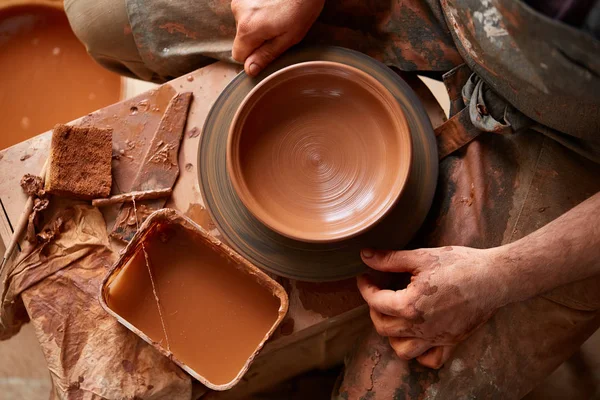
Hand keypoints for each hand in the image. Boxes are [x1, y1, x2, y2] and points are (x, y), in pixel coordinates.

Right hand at [231, 0, 323, 75]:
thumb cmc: (301, 8)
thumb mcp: (289, 38)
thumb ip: (266, 55)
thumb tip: (250, 70)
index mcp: (248, 28)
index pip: (239, 55)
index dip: (254, 56)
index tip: (269, 48)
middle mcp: (238, 12)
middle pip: (241, 38)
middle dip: (256, 38)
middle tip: (278, 28)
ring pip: (244, 23)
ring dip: (257, 23)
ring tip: (277, 14)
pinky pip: (246, 10)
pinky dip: (257, 10)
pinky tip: (272, 4)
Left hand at [357, 246, 508, 368]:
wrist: (494, 277)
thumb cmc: (459, 264)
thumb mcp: (421, 257)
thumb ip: (390, 259)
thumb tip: (365, 255)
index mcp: (410, 306)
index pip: (376, 302)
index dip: (365, 288)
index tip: (364, 277)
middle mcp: (421, 328)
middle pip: (384, 328)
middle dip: (375, 310)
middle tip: (378, 293)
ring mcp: (437, 338)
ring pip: (403, 350)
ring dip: (393, 336)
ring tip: (395, 316)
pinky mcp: (452, 342)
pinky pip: (431, 360)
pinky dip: (420, 354)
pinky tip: (418, 336)